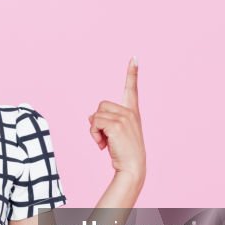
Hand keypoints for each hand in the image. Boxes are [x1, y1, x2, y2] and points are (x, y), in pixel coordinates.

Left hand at [88, 57, 145, 183]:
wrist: (132, 167)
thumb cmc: (124, 153)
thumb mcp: (115, 133)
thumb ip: (105, 121)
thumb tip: (90, 117)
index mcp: (133, 112)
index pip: (132, 88)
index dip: (132, 73)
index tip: (134, 57)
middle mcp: (130, 112)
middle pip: (101, 105)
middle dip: (97, 121)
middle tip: (105, 138)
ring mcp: (125, 117)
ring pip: (96, 115)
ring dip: (94, 130)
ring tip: (104, 143)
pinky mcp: (117, 124)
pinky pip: (94, 122)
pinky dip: (93, 134)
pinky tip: (102, 145)